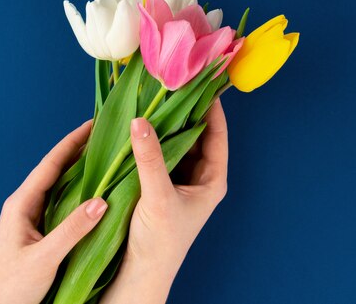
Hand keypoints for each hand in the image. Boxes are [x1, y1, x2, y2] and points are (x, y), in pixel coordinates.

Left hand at [0, 120, 107, 303]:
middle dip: (79, 150)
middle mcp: (26, 205)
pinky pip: (62, 202)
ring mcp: (32, 217)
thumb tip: (101, 202)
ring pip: (60, 185)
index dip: (72, 142)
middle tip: (106, 134)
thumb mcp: (44, 258)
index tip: (93, 124)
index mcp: (22, 204)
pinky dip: (80, 191)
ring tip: (106, 156)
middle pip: (56, 169)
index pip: (51, 164)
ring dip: (81, 169)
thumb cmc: (10, 287)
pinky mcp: (39, 230)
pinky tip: (96, 191)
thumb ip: (72, 230)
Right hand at [101, 99, 228, 303]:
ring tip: (154, 97)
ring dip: (165, 124)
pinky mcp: (158, 184)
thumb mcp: (158, 196)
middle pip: (195, 135)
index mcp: (211, 180)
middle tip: (172, 83)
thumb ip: (150, 158)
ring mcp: (178, 180)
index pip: (216, 135)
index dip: (212, 107)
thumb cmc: (160, 242)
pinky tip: (140, 125)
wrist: (139, 274)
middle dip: (184, 111)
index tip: (203, 81)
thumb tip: (140, 121)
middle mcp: (198, 177)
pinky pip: (158, 154)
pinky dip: (151, 140)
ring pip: (175, 143)